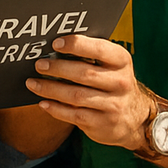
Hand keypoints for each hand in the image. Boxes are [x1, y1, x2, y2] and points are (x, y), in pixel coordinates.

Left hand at [24, 36, 151, 150]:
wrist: (135, 118)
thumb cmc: (113, 81)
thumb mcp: (112, 65)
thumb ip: (91, 54)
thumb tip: (54, 46)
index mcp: (122, 61)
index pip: (99, 49)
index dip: (76, 45)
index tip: (55, 43)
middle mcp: (121, 82)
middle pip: (84, 73)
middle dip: (58, 68)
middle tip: (39, 64)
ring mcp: (113, 105)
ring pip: (76, 96)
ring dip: (50, 89)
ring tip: (32, 83)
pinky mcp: (103, 124)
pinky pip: (74, 115)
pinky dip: (55, 108)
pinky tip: (43, 102)